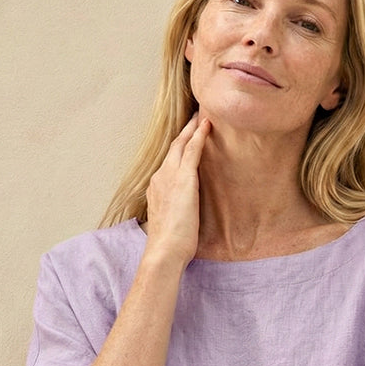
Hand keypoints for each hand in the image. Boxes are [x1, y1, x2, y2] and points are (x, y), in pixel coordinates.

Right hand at [144, 112, 210, 267]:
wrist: (165, 250)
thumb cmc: (169, 244)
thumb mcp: (170, 221)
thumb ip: (175, 210)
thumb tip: (183, 212)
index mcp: (156, 187)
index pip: (169, 161)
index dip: (178, 147)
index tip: (185, 137)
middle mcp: (160, 177)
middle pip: (173, 147)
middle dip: (184, 131)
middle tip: (195, 116)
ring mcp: (170, 176)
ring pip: (181, 144)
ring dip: (192, 128)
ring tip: (203, 115)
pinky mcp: (183, 179)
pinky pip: (192, 151)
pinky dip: (199, 136)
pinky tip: (207, 125)